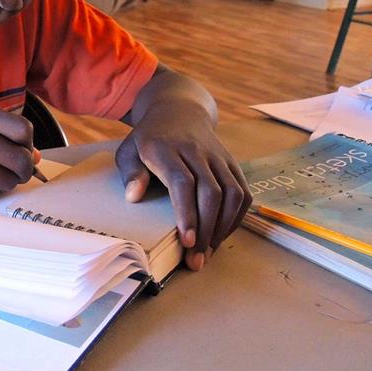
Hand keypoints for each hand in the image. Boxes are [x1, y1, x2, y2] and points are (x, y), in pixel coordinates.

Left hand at [115, 104, 249, 270]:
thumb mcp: (129, 150)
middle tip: (196, 260)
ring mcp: (218, 156)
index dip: (186, 212)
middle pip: (210, 191)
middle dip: (206, 229)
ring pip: (232, 193)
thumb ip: (130, 172)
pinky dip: (236, 217)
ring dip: (223, 227)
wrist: (179, 110)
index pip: (182, 181)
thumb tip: (133, 196)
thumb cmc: (148, 139)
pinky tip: (221, 235)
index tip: (186, 240)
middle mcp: (196, 151)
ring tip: (209, 252)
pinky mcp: (232, 163)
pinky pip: (243, 192)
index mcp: (166, 148)